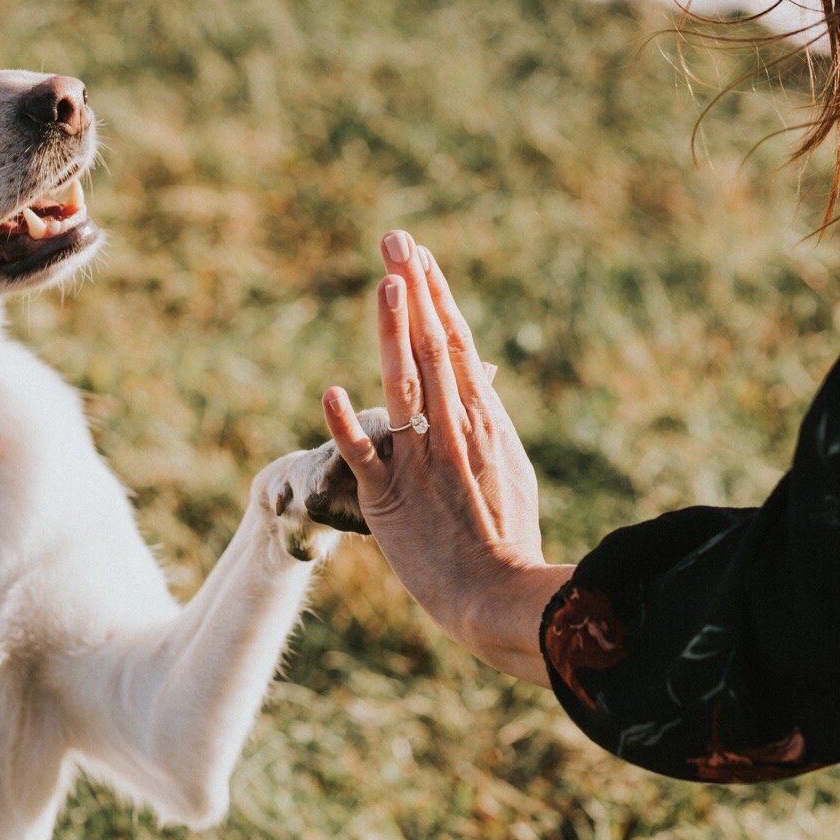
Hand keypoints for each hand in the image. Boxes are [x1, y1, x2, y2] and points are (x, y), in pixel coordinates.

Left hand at [322, 233, 572, 683]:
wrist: (500, 598)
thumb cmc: (507, 540)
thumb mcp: (510, 469)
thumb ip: (488, 422)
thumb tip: (482, 380)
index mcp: (483, 422)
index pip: (457, 345)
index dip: (436, 298)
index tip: (419, 256)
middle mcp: (454, 430)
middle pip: (433, 348)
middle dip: (413, 290)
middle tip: (395, 240)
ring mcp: (423, 461)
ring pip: (406, 385)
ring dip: (395, 332)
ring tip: (385, 284)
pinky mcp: (391, 498)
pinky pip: (366, 456)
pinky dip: (348, 423)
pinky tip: (330, 389)